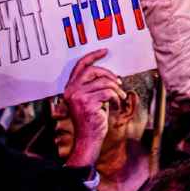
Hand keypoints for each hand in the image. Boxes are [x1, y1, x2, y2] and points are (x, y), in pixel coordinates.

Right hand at [62, 49, 124, 167]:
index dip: (93, 56)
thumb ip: (94, 86)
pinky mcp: (87, 102)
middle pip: (93, 70)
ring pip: (104, 82)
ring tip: (119, 98)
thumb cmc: (92, 119)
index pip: (80, 66)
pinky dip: (116, 98)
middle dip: (109, 74)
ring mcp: (77, 96)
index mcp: (70, 88)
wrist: (88, 138)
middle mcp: (71, 90)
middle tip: (118, 82)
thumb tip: (111, 75)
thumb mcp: (91, 99)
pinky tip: (115, 106)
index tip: (104, 51)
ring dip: (116, 90)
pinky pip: (108, 92)